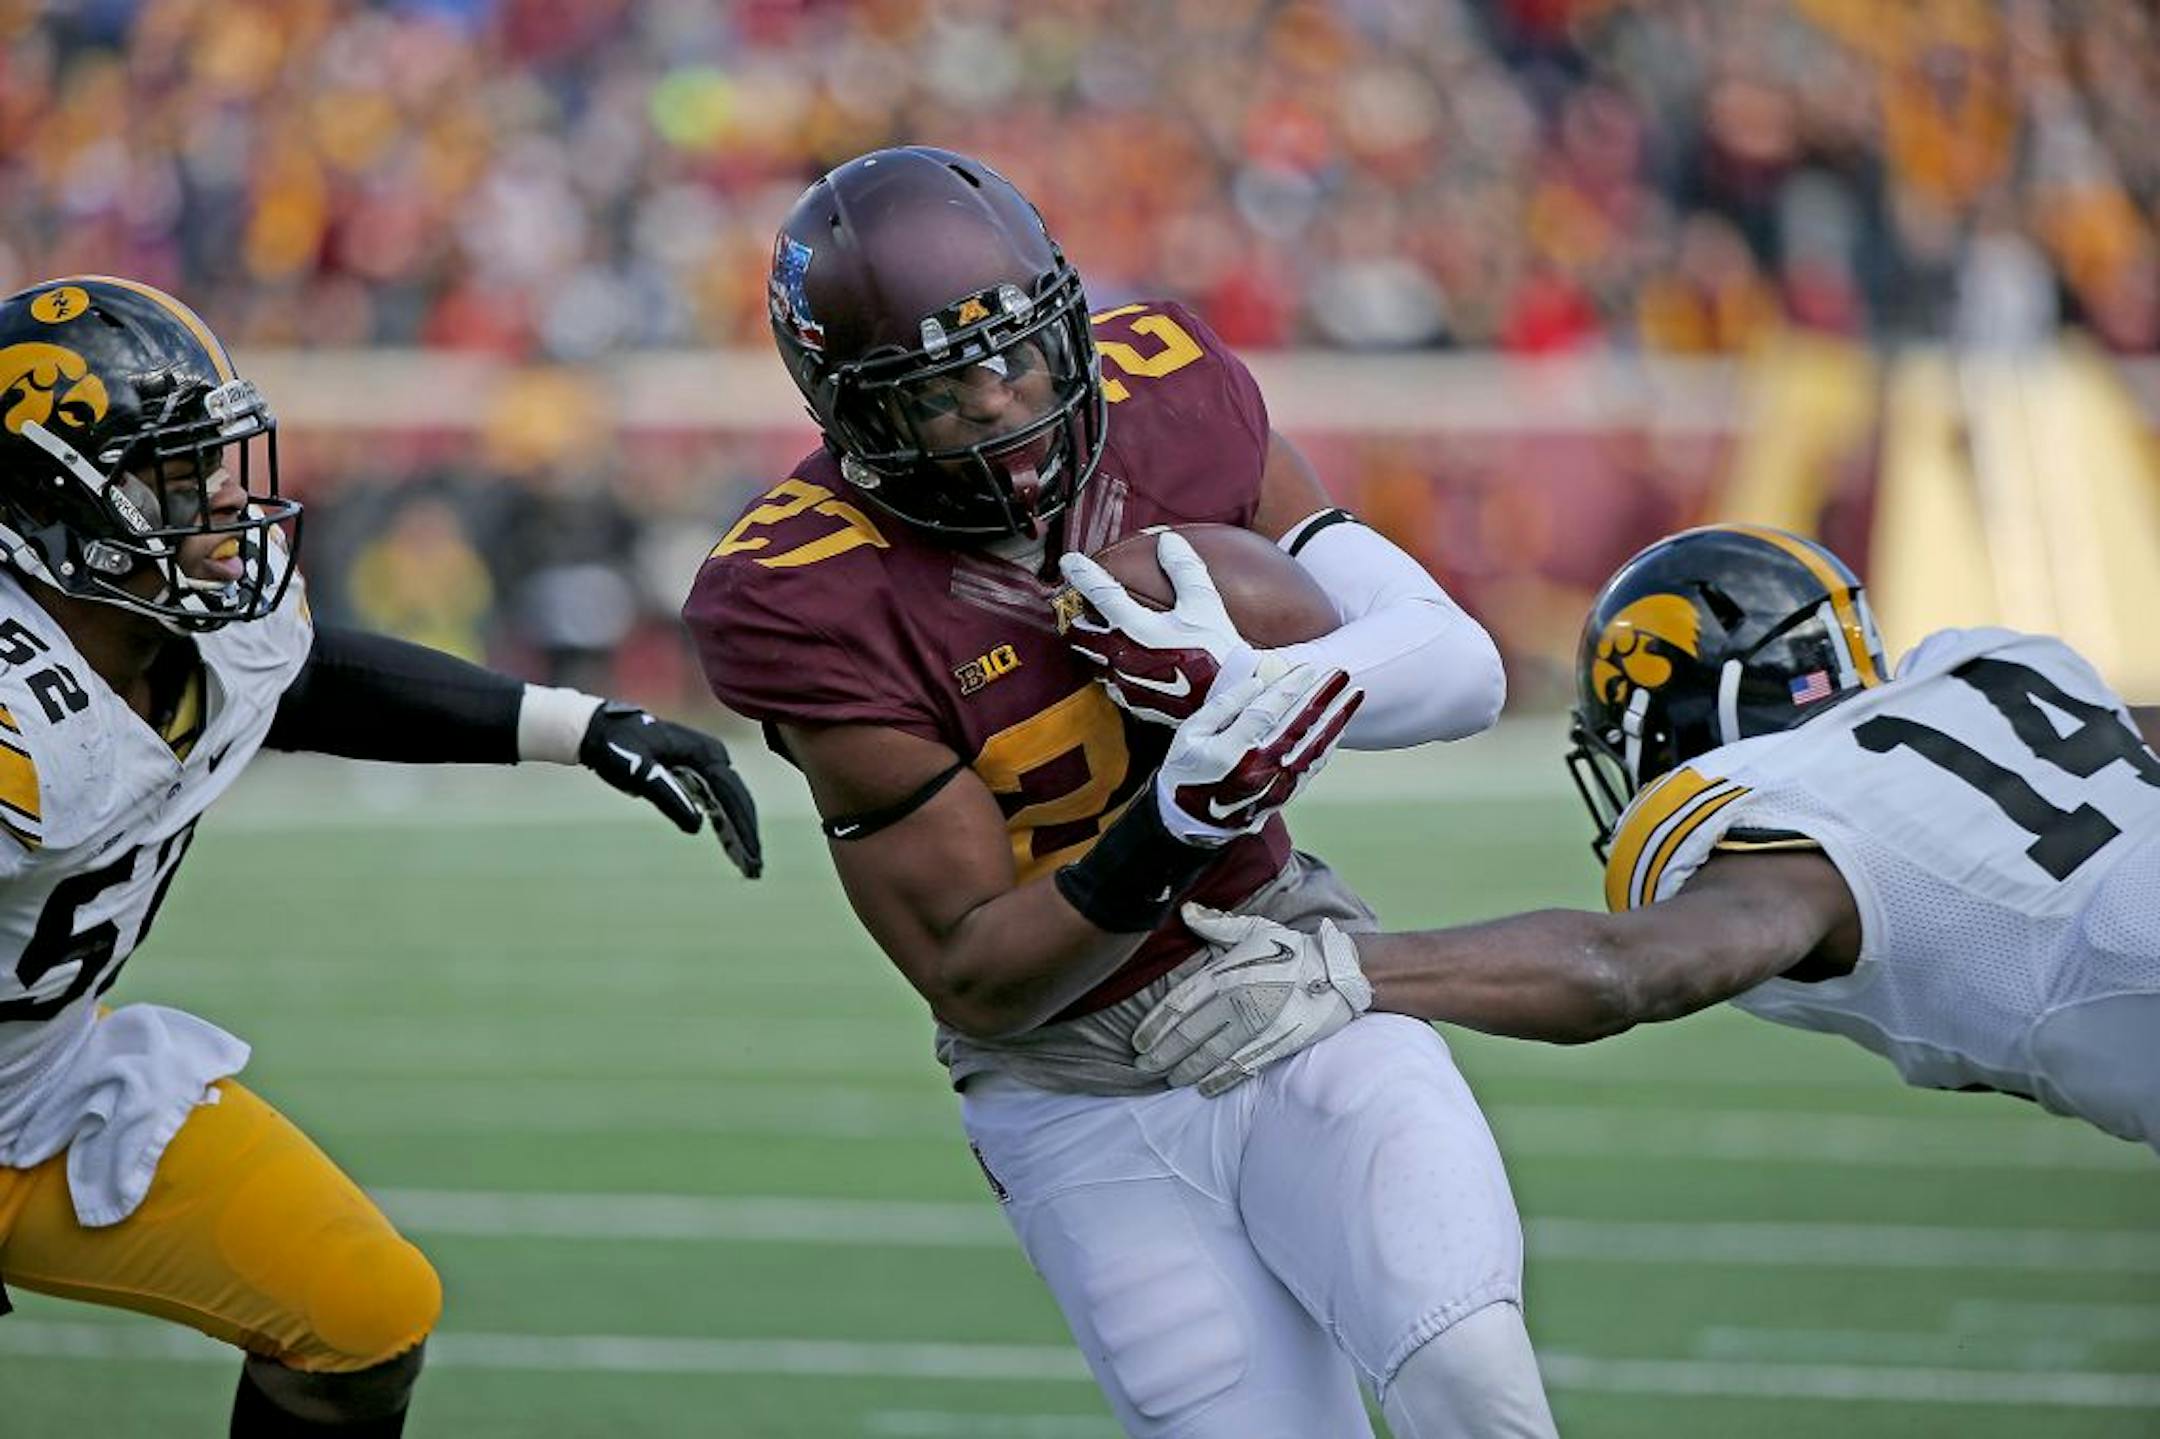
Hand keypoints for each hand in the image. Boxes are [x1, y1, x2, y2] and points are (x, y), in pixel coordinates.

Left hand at [579, 703, 763, 877]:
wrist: (600, 730)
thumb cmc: (617, 748)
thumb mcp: (641, 774)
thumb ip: (669, 797)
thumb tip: (697, 826)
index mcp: (704, 752)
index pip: (731, 794)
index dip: (743, 826)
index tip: (752, 854)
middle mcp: (712, 756)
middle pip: (737, 799)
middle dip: (746, 833)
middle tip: (755, 868)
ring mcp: (706, 763)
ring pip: (730, 802)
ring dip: (738, 831)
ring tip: (748, 864)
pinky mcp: (696, 772)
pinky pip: (716, 801)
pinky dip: (724, 823)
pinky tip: (730, 845)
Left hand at [1058, 531, 1279, 725]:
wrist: (1230, 698)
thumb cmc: (1218, 650)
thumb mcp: (1205, 603)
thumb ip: (1184, 569)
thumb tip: (1169, 542)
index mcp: (1135, 627)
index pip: (1099, 593)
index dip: (1082, 574)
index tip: (1069, 562)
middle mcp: (1122, 654)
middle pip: (1082, 632)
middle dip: (1079, 617)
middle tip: (1082, 605)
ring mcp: (1125, 681)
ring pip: (1093, 659)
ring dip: (1093, 644)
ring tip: (1100, 633)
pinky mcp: (1134, 702)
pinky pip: (1111, 683)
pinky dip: (1112, 669)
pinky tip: (1124, 664)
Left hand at [1133, 903, 1372, 1095]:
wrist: (1338, 972)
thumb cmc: (1292, 949)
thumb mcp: (1254, 928)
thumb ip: (1216, 925)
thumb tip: (1186, 911)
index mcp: (1225, 974)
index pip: (1178, 1005)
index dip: (1154, 1026)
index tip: (1138, 1041)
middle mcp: (1235, 1004)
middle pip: (1187, 1035)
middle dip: (1161, 1054)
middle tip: (1143, 1067)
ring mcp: (1254, 1028)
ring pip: (1209, 1056)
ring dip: (1185, 1070)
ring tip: (1169, 1079)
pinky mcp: (1274, 1046)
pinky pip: (1239, 1068)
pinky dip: (1218, 1081)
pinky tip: (1203, 1088)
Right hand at [1154, 663, 1361, 844]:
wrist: (1192, 824)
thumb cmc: (1186, 772)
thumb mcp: (1189, 735)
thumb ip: (1221, 707)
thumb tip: (1256, 683)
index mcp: (1232, 751)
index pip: (1269, 711)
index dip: (1291, 688)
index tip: (1309, 667)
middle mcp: (1259, 768)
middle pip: (1299, 725)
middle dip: (1323, 696)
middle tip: (1342, 673)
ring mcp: (1276, 784)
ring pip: (1314, 746)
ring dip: (1337, 718)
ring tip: (1354, 695)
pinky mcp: (1285, 794)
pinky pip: (1313, 765)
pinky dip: (1330, 744)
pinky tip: (1340, 725)